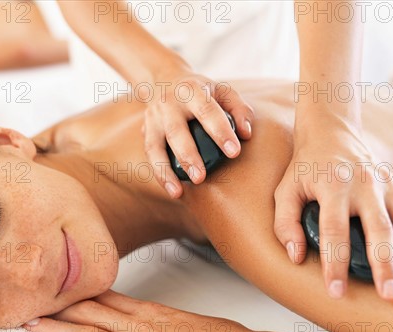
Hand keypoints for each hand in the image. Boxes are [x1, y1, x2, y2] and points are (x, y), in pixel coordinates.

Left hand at [25, 291, 253, 331]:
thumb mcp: (190, 320)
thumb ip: (162, 320)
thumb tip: (145, 321)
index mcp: (155, 310)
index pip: (109, 296)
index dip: (81, 293)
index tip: (62, 290)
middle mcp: (143, 326)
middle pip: (92, 310)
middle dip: (61, 306)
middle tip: (34, 300)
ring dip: (56, 327)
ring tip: (30, 321)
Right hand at [144, 68, 253, 197]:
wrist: (164, 79)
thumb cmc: (201, 91)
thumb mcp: (222, 91)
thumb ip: (238, 109)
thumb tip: (246, 134)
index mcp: (192, 90)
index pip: (207, 111)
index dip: (221, 131)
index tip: (234, 152)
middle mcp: (169, 104)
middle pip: (176, 131)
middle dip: (188, 155)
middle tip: (200, 178)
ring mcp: (153, 118)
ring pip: (155, 146)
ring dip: (166, 171)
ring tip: (178, 192)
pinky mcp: (146, 131)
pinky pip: (151, 155)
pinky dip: (160, 174)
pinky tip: (172, 190)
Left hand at [273, 111, 392, 299]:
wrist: (330, 132)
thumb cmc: (304, 169)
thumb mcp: (285, 190)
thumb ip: (285, 223)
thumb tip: (296, 257)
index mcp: (332, 185)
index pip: (334, 230)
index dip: (335, 263)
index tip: (336, 291)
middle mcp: (363, 184)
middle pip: (377, 228)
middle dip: (383, 264)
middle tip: (387, 296)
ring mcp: (384, 184)